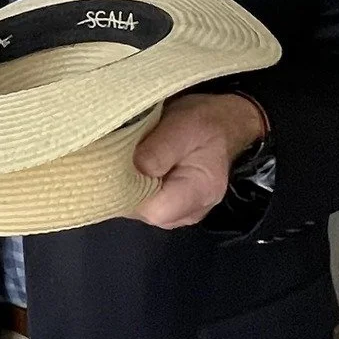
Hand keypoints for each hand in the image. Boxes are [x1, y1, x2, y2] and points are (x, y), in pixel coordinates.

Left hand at [130, 92, 265, 229]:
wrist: (219, 126)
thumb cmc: (203, 124)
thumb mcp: (183, 126)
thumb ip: (161, 149)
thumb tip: (136, 168)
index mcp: (201, 192)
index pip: (157, 211)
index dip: (132, 192)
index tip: (119, 167)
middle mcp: (192, 212)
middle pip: (146, 213)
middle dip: (126, 189)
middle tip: (120, 160)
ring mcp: (180, 214)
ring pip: (141, 211)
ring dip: (128, 189)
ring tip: (129, 162)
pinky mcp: (170, 210)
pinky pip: (145, 206)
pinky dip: (134, 189)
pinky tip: (136, 171)